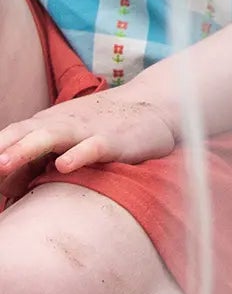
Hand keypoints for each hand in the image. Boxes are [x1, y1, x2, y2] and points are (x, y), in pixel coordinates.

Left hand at [0, 86, 177, 198]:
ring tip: (3, 164)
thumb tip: (8, 187)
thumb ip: (37, 161)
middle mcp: (62, 124)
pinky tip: (64, 165)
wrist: (156, 106)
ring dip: (25, 149)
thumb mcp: (66, 142)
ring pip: (51, 137)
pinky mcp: (114, 140)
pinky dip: (78, 154)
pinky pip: (93, 147)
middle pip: (23, 133)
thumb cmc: (104, 128)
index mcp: (47, 125)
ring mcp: (87, 130)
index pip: (10, 137)